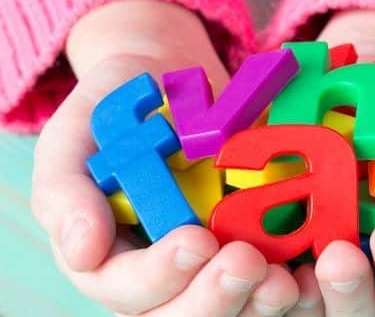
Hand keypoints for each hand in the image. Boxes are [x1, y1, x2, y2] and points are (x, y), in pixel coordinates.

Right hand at [30, 0, 299, 315]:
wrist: (167, 80)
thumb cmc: (114, 109)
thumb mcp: (74, 138)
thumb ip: (64, 193)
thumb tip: (80, 252)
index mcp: (110, 259)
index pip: (128, 289)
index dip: (161, 275)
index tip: (195, 240)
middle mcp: (162, 275)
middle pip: (183, 315)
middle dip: (215, 298)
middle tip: (248, 263)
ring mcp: (209, 266)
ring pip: (231, 309)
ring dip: (257, 303)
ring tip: (283, 281)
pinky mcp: (252, 248)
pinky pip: (268, 281)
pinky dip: (293, 286)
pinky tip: (310, 272)